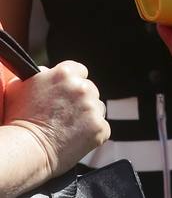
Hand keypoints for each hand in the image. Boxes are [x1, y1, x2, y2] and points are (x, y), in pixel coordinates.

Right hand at [3, 61, 109, 178]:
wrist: (25, 150)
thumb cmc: (19, 120)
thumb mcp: (21, 86)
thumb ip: (39, 74)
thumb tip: (47, 71)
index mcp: (65, 73)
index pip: (80, 71)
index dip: (74, 84)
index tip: (68, 95)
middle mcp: (81, 87)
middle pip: (90, 90)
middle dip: (81, 101)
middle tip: (66, 116)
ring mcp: (92, 107)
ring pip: (97, 108)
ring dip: (88, 117)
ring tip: (71, 129)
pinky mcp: (99, 127)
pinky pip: (102, 128)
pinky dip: (93, 135)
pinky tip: (77, 140)